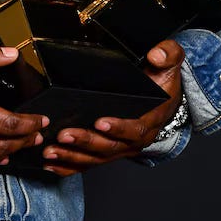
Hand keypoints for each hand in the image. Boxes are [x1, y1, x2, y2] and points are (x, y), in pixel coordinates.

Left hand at [42, 39, 184, 176]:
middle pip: (110, 146)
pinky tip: (50, 164)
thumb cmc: (162, 82)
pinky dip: (69, 166)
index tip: (99, 121)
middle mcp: (135, 139)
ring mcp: (120, 148)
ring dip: (72, 156)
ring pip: (96, 158)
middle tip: (64, 134)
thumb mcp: (170, 64)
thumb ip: (168, 54)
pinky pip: (89, 163)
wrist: (164, 102)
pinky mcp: (108, 152)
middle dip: (86, 142)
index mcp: (150, 119)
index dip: (118, 127)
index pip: (135, 128)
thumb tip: (156, 55)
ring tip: (50, 151)